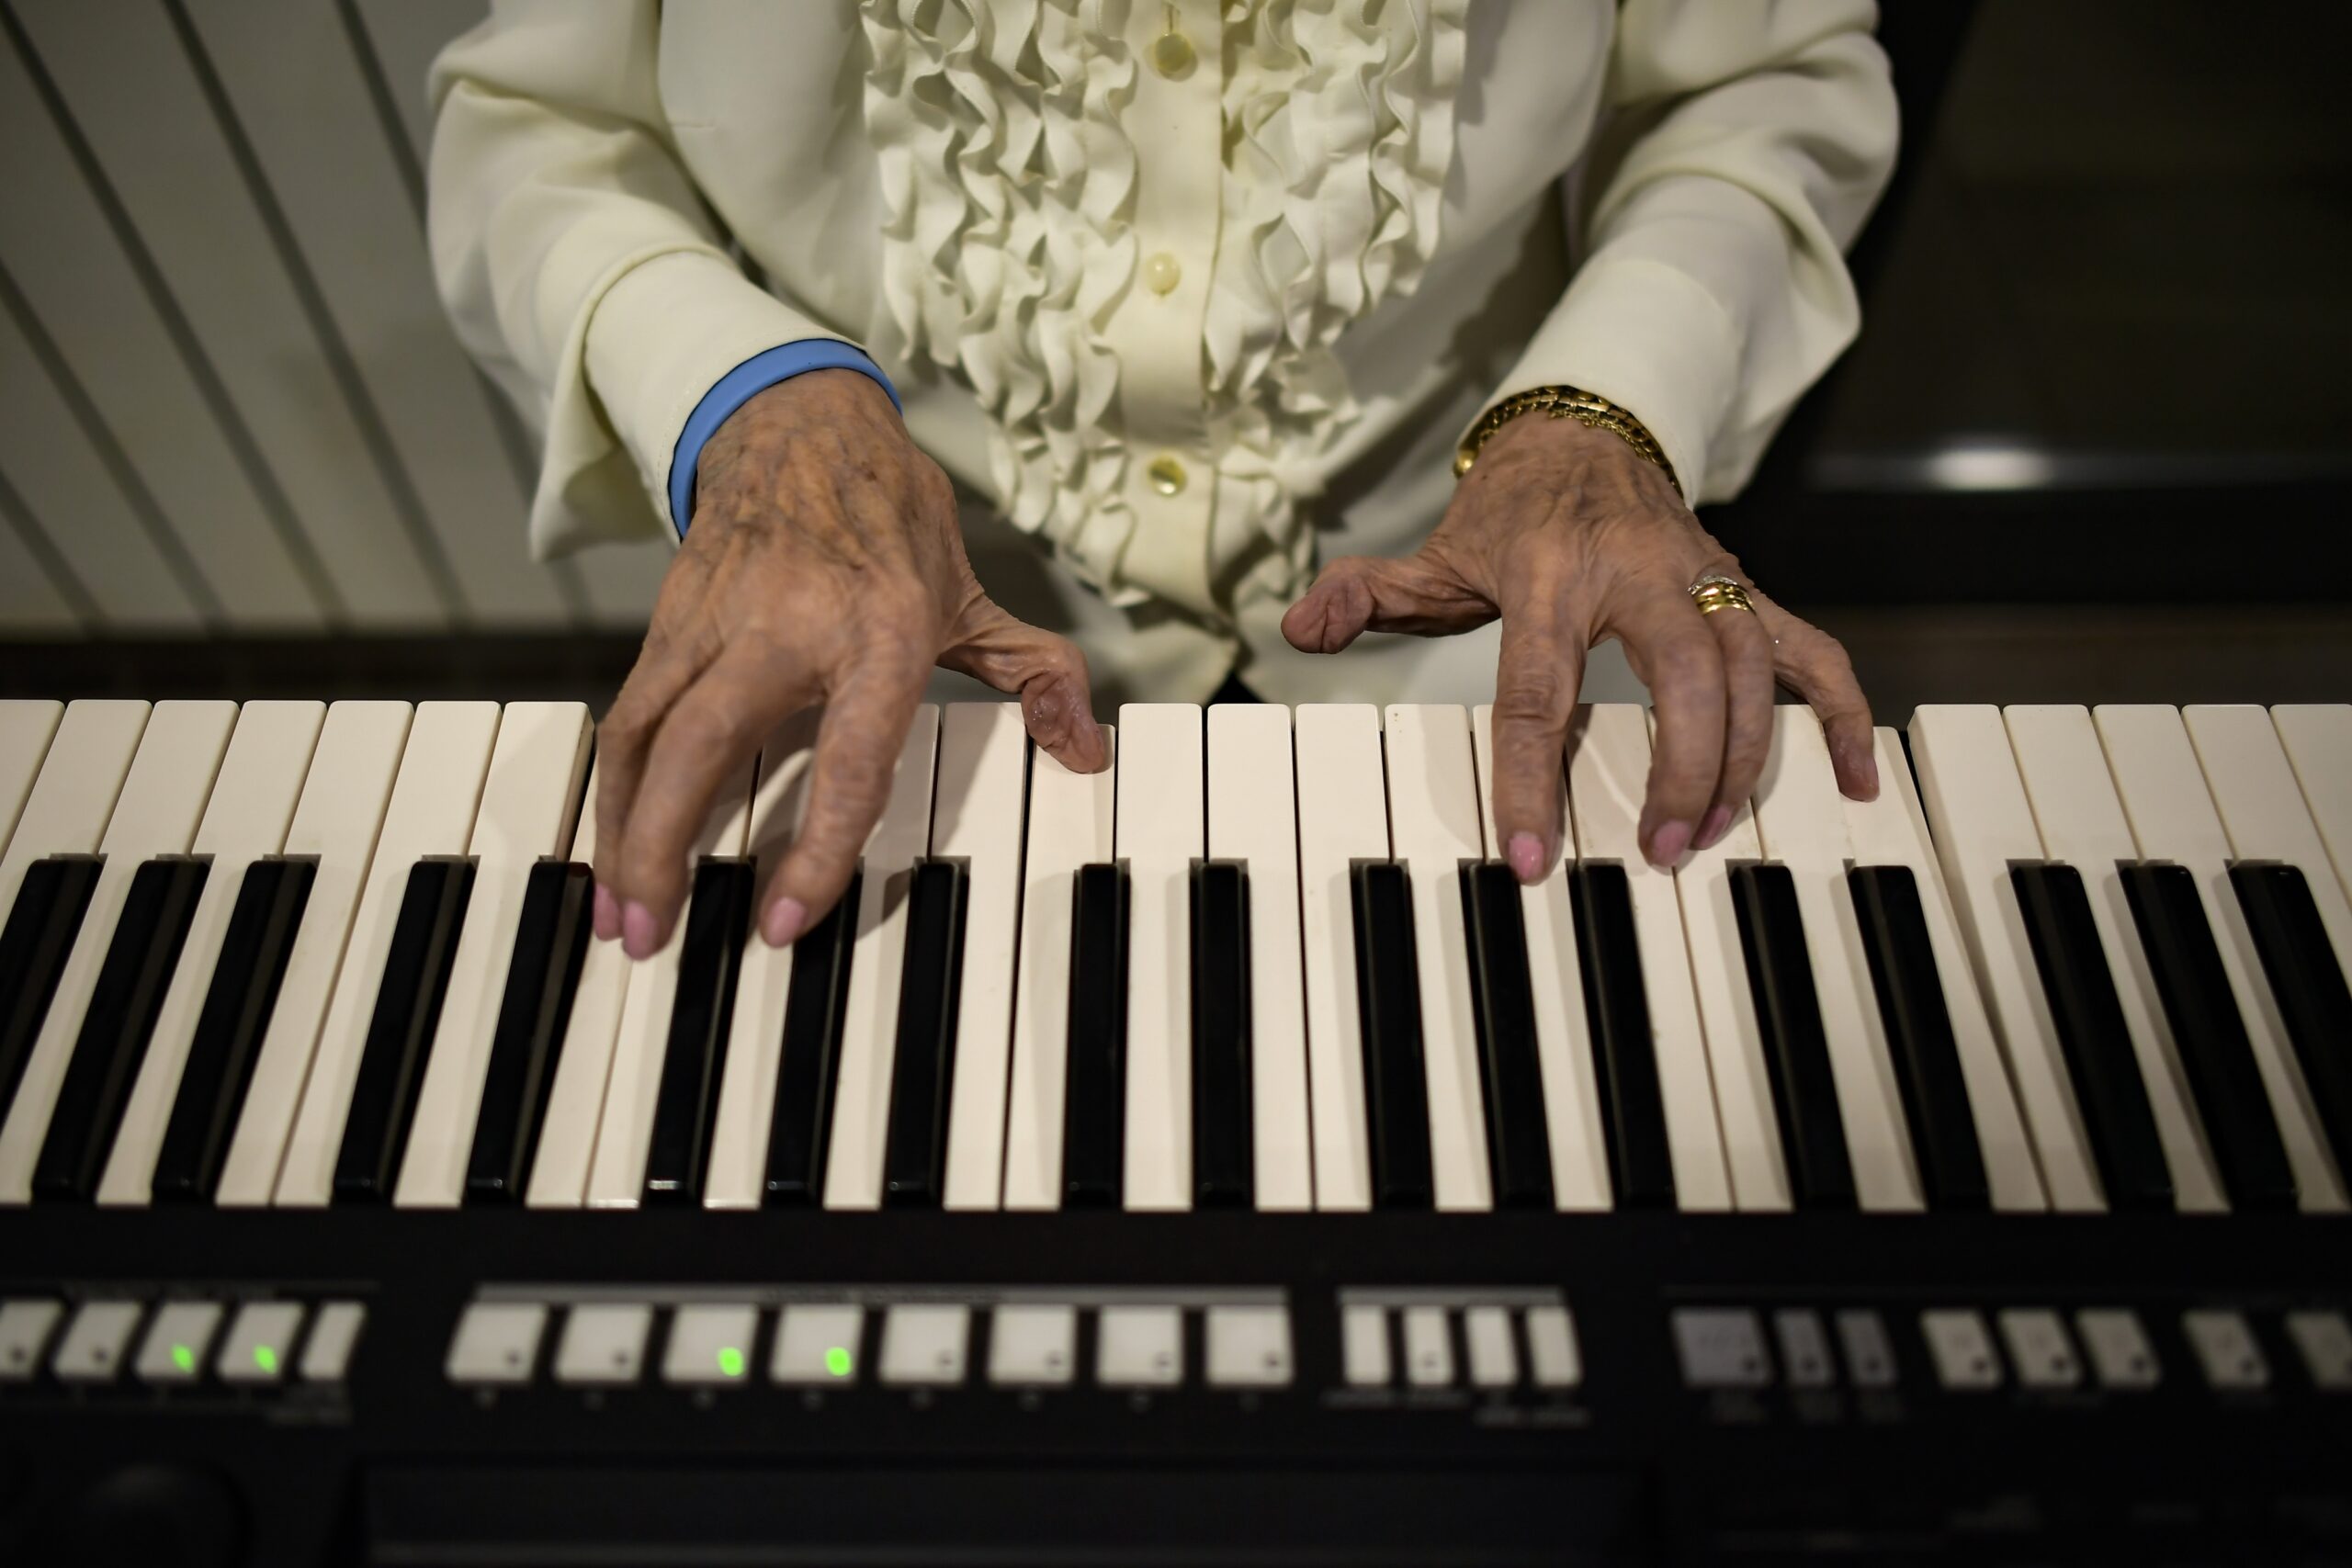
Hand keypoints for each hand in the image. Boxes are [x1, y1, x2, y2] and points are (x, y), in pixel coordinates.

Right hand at [593, 368, 1104, 957]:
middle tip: (649, 933)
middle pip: (702, 747)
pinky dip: (610, 786)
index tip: (784, 918)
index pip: (848, 759)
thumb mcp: (972, 595)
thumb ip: (1032, 675)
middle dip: (665, 846)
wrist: (799, 421)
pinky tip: (609, 843)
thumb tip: (1084, 748)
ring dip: (619, 830)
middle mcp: (783, 628)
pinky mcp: (665, 620)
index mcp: (878, 634)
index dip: (817, 846)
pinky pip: (627, 714)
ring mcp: (713, 621)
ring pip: (643, 735)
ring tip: (613, 911)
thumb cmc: (889, 520)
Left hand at [1281, 411, 1873, 877]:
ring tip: (1711, 834)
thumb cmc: (1509, 511)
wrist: (1586, 428)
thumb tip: (1297, 626)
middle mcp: (1644, 574)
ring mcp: (1707, 581)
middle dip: (1680, 773)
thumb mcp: (1433, 554)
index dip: (1531, 779)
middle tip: (1658, 853)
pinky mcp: (1747, 591)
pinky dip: (1845, 715)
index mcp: (1552, 577)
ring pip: (1756, 672)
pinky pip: (1816, 652)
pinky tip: (1857, 781)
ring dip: (1746, 761)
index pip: (1539, 691)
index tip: (1533, 857)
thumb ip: (1367, 596)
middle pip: (1685, 681)